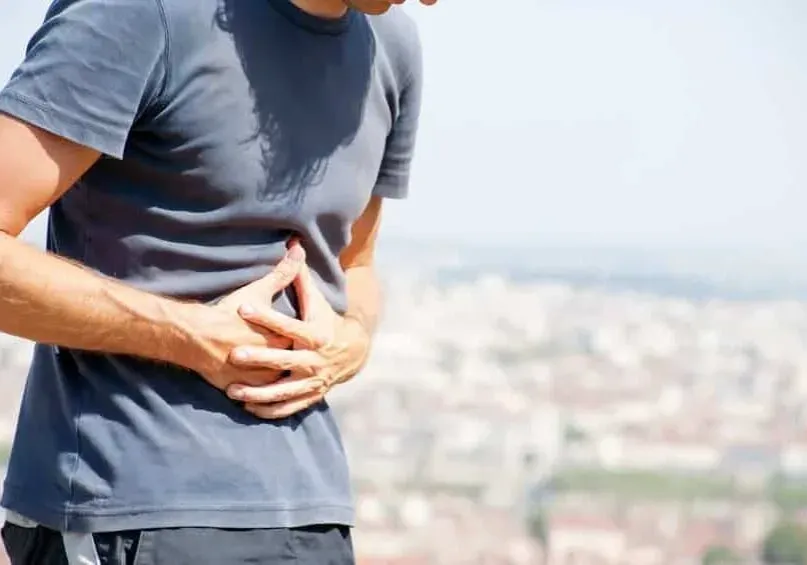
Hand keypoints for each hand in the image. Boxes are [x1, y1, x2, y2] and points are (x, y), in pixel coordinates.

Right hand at [182, 244, 306, 390]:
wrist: (195, 335)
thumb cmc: (229, 312)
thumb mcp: (259, 291)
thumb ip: (283, 273)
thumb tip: (299, 250)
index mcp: (283, 340)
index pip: (303, 342)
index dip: (307, 340)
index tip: (314, 339)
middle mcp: (274, 363)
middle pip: (293, 366)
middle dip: (298, 365)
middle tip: (305, 362)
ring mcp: (257, 379)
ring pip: (276, 386)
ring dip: (279, 384)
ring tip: (284, 381)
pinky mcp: (240, 388)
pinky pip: (254, 396)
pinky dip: (258, 396)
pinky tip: (262, 395)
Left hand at [223, 253, 370, 418]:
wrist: (354, 351)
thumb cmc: (326, 321)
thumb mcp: (315, 301)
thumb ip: (299, 277)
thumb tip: (293, 244)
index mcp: (315, 334)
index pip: (287, 325)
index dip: (265, 317)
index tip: (242, 307)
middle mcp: (315, 359)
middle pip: (284, 360)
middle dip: (259, 358)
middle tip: (234, 354)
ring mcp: (313, 380)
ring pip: (284, 390)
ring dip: (259, 393)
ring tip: (233, 390)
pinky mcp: (310, 395)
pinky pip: (288, 407)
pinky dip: (269, 410)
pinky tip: (248, 408)